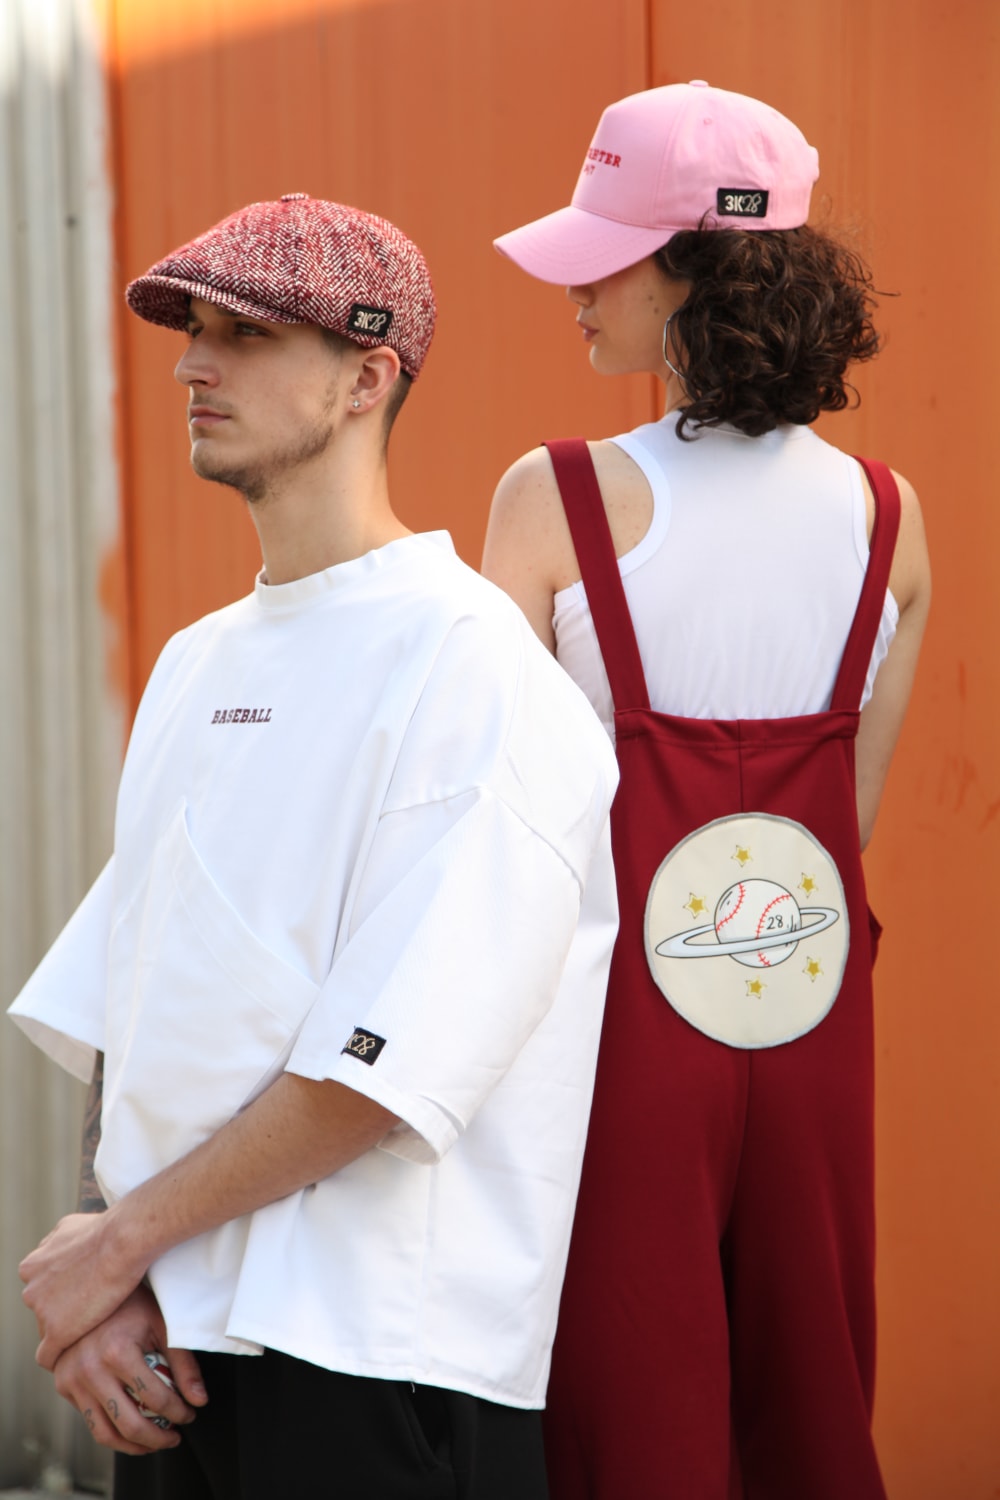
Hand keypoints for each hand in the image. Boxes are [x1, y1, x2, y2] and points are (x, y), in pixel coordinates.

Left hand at [20, 1207, 146, 1369]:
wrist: (122, 1240)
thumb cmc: (107, 1229)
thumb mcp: (72, 1226)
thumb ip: (59, 1243)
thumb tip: (61, 1243)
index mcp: (33, 1264)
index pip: (41, 1289)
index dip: (62, 1292)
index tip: (80, 1295)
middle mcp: (32, 1286)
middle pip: (43, 1309)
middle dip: (62, 1311)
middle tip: (89, 1313)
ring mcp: (42, 1311)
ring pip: (48, 1331)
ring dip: (66, 1331)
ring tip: (90, 1333)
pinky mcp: (57, 1332)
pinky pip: (48, 1356)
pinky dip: (59, 1358)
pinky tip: (72, 1361)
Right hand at [52, 1286, 207, 1454]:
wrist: (93, 1286)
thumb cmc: (135, 1304)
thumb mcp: (164, 1326)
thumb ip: (184, 1365)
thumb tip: (200, 1401)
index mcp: (117, 1350)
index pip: (156, 1398)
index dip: (179, 1412)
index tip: (191, 1415)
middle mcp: (90, 1368)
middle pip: (130, 1423)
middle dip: (158, 1439)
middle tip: (175, 1438)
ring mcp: (72, 1378)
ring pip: (105, 1431)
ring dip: (133, 1446)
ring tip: (154, 1442)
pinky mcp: (63, 1385)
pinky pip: (89, 1420)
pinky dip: (111, 1432)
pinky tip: (131, 1430)